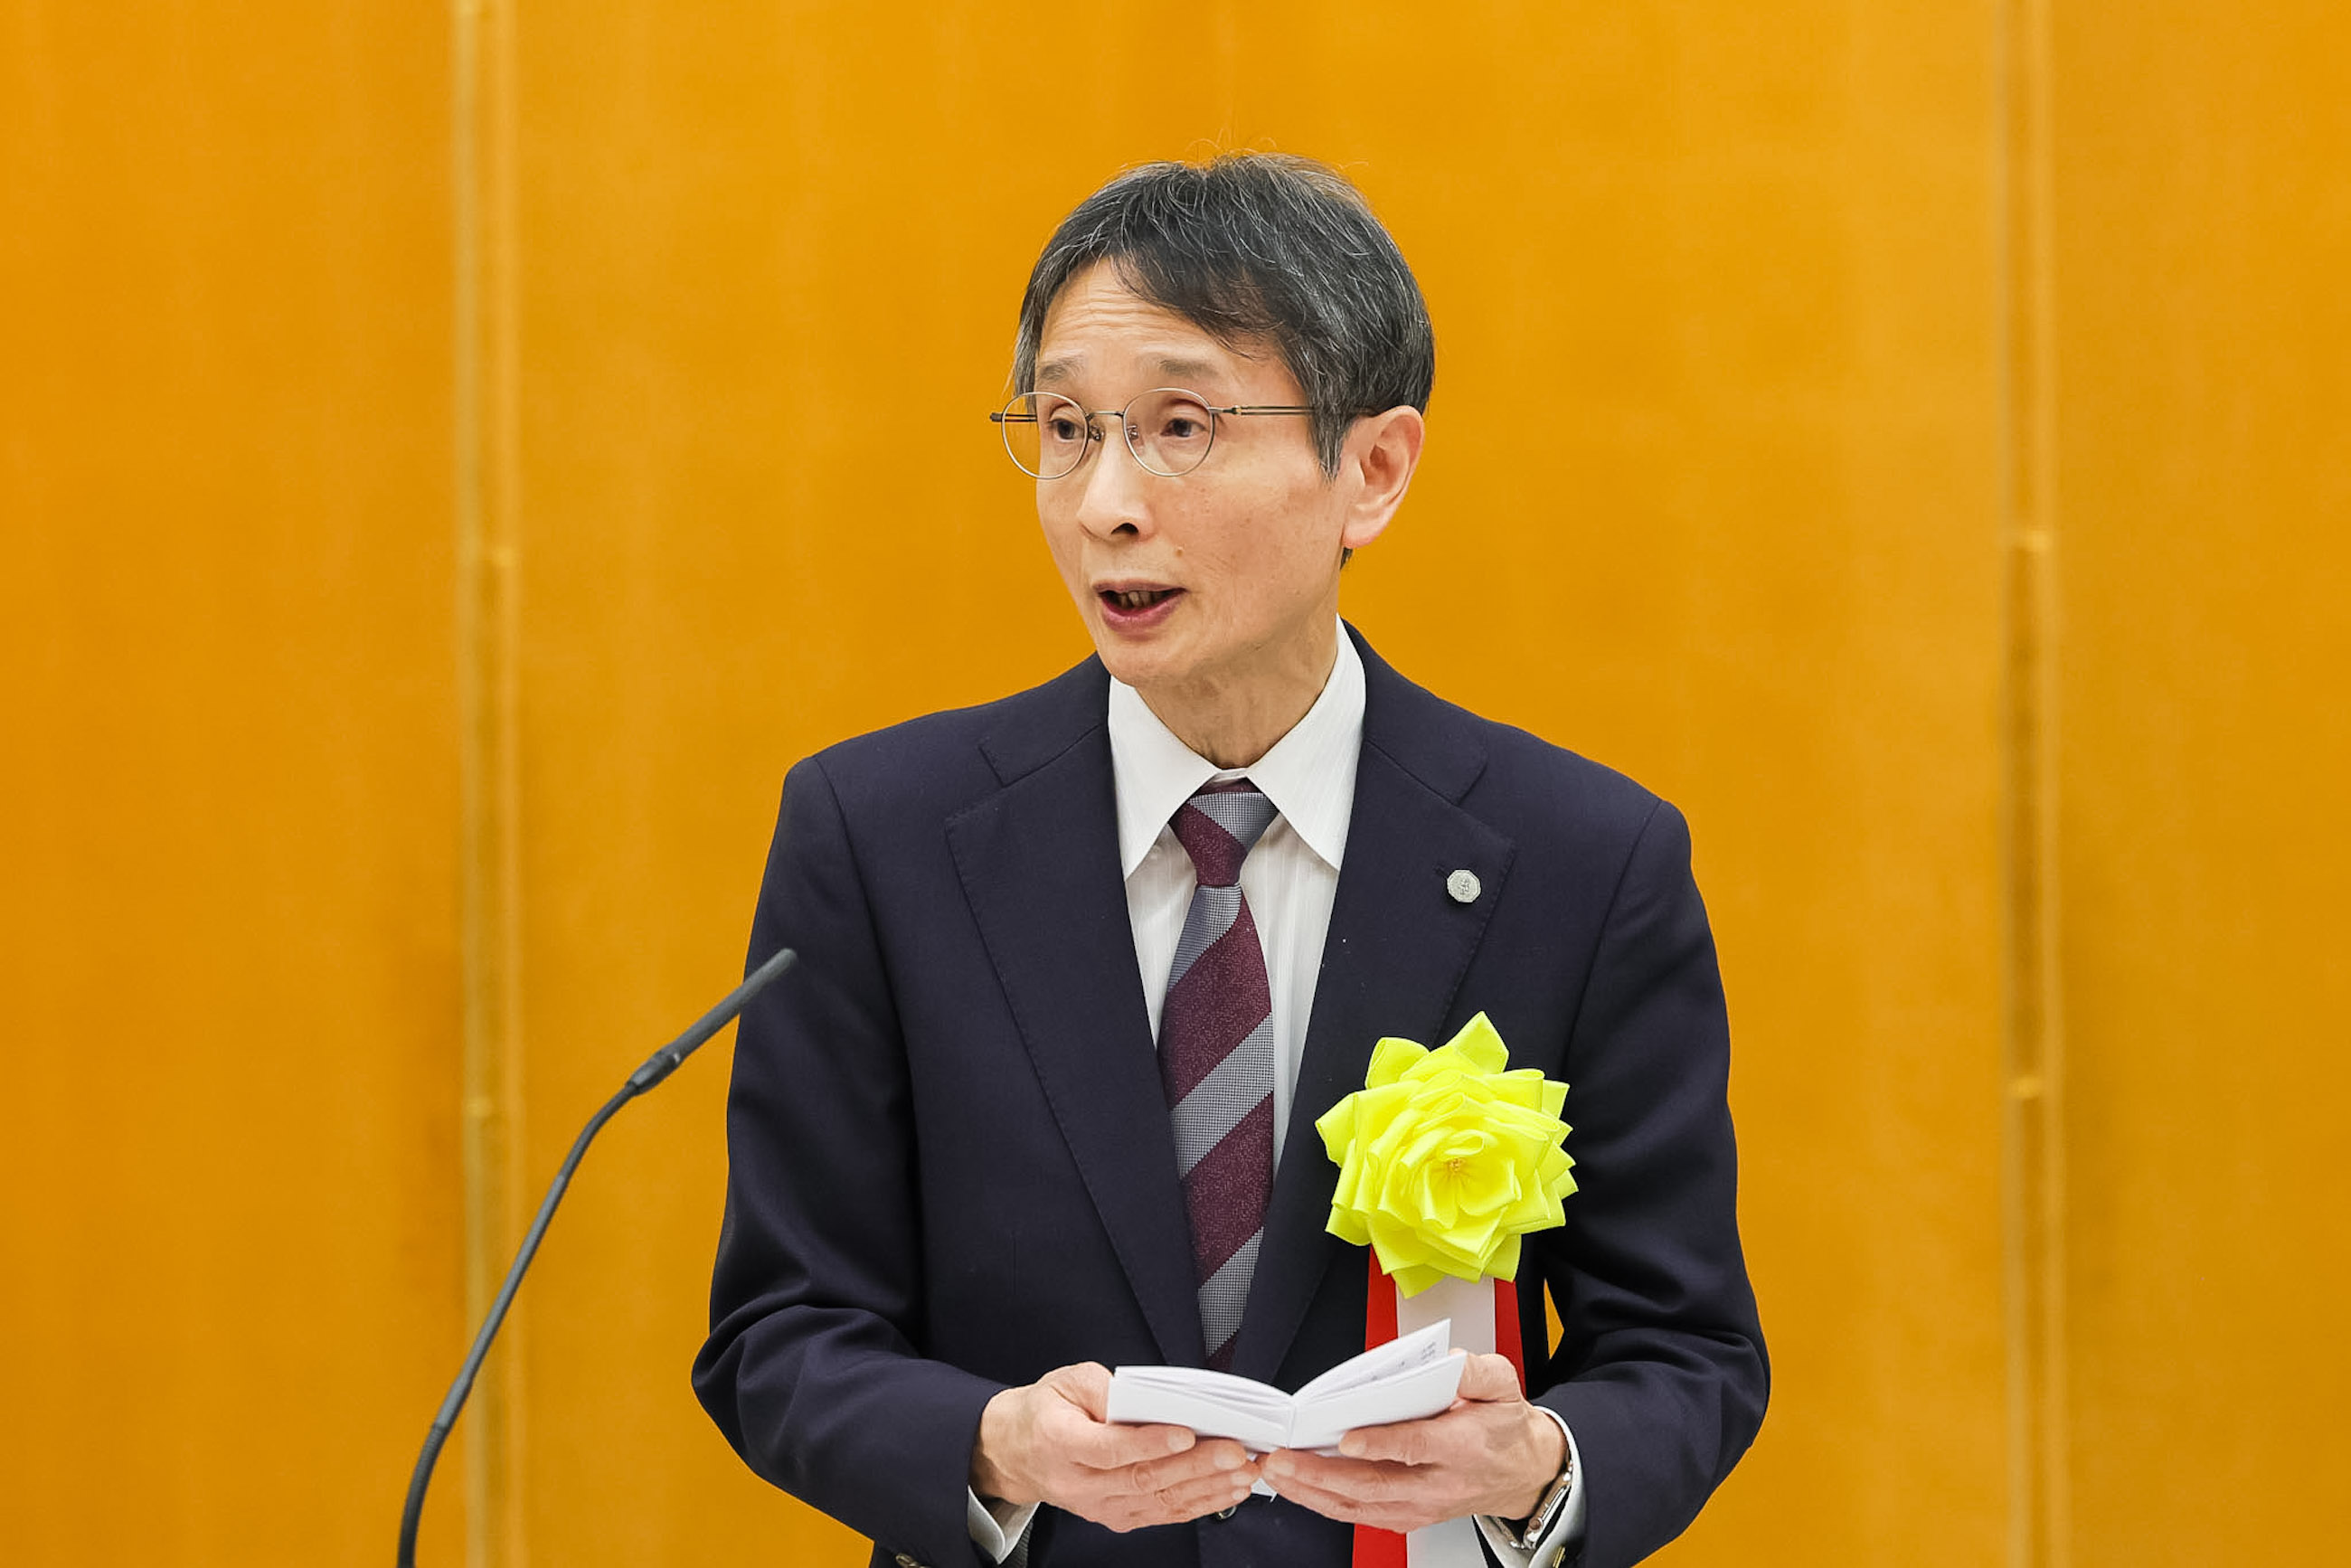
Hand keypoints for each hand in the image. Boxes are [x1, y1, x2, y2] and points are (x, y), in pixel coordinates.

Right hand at [970, 1362, 1259, 1532]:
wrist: (1018, 1452)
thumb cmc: (1046, 1411)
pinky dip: (1199, 1503)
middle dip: (1197, 1465)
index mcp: (1061, 1443)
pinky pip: (1162, 1514)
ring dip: (1208, 1488)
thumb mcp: (1067, 1381)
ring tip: (1244, 1472)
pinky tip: (1228, 1491)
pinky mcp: (1116, 1516)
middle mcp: (1079, 1482)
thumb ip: (1103, 1388)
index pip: (1112, 1448)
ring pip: (1159, 1500)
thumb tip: (1144, 1400)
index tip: (1187, 1431)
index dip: (1152, 1442)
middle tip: (1235, 1451)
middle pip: (1144, 1478)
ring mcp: (1098, 1506)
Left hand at [1259, 1353, 1564, 1533]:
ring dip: (1313, 1492)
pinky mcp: (1408, 1516)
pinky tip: (1298, 1487)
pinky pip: (1360, 1515)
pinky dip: (1324, 1503)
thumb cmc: (1504, 1427)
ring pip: (1360, 1506)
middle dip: (1321, 1473)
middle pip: (1375, 1485)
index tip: (1346, 1437)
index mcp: (1462, 1447)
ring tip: (1277, 1472)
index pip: (1416, 1448)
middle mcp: (1438, 1484)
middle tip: (1284, 1457)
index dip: (1380, 1445)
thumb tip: (1447, 1361)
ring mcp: (1421, 1506)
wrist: (1523, 1472)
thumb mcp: (1503, 1384)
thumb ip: (1475, 1370)